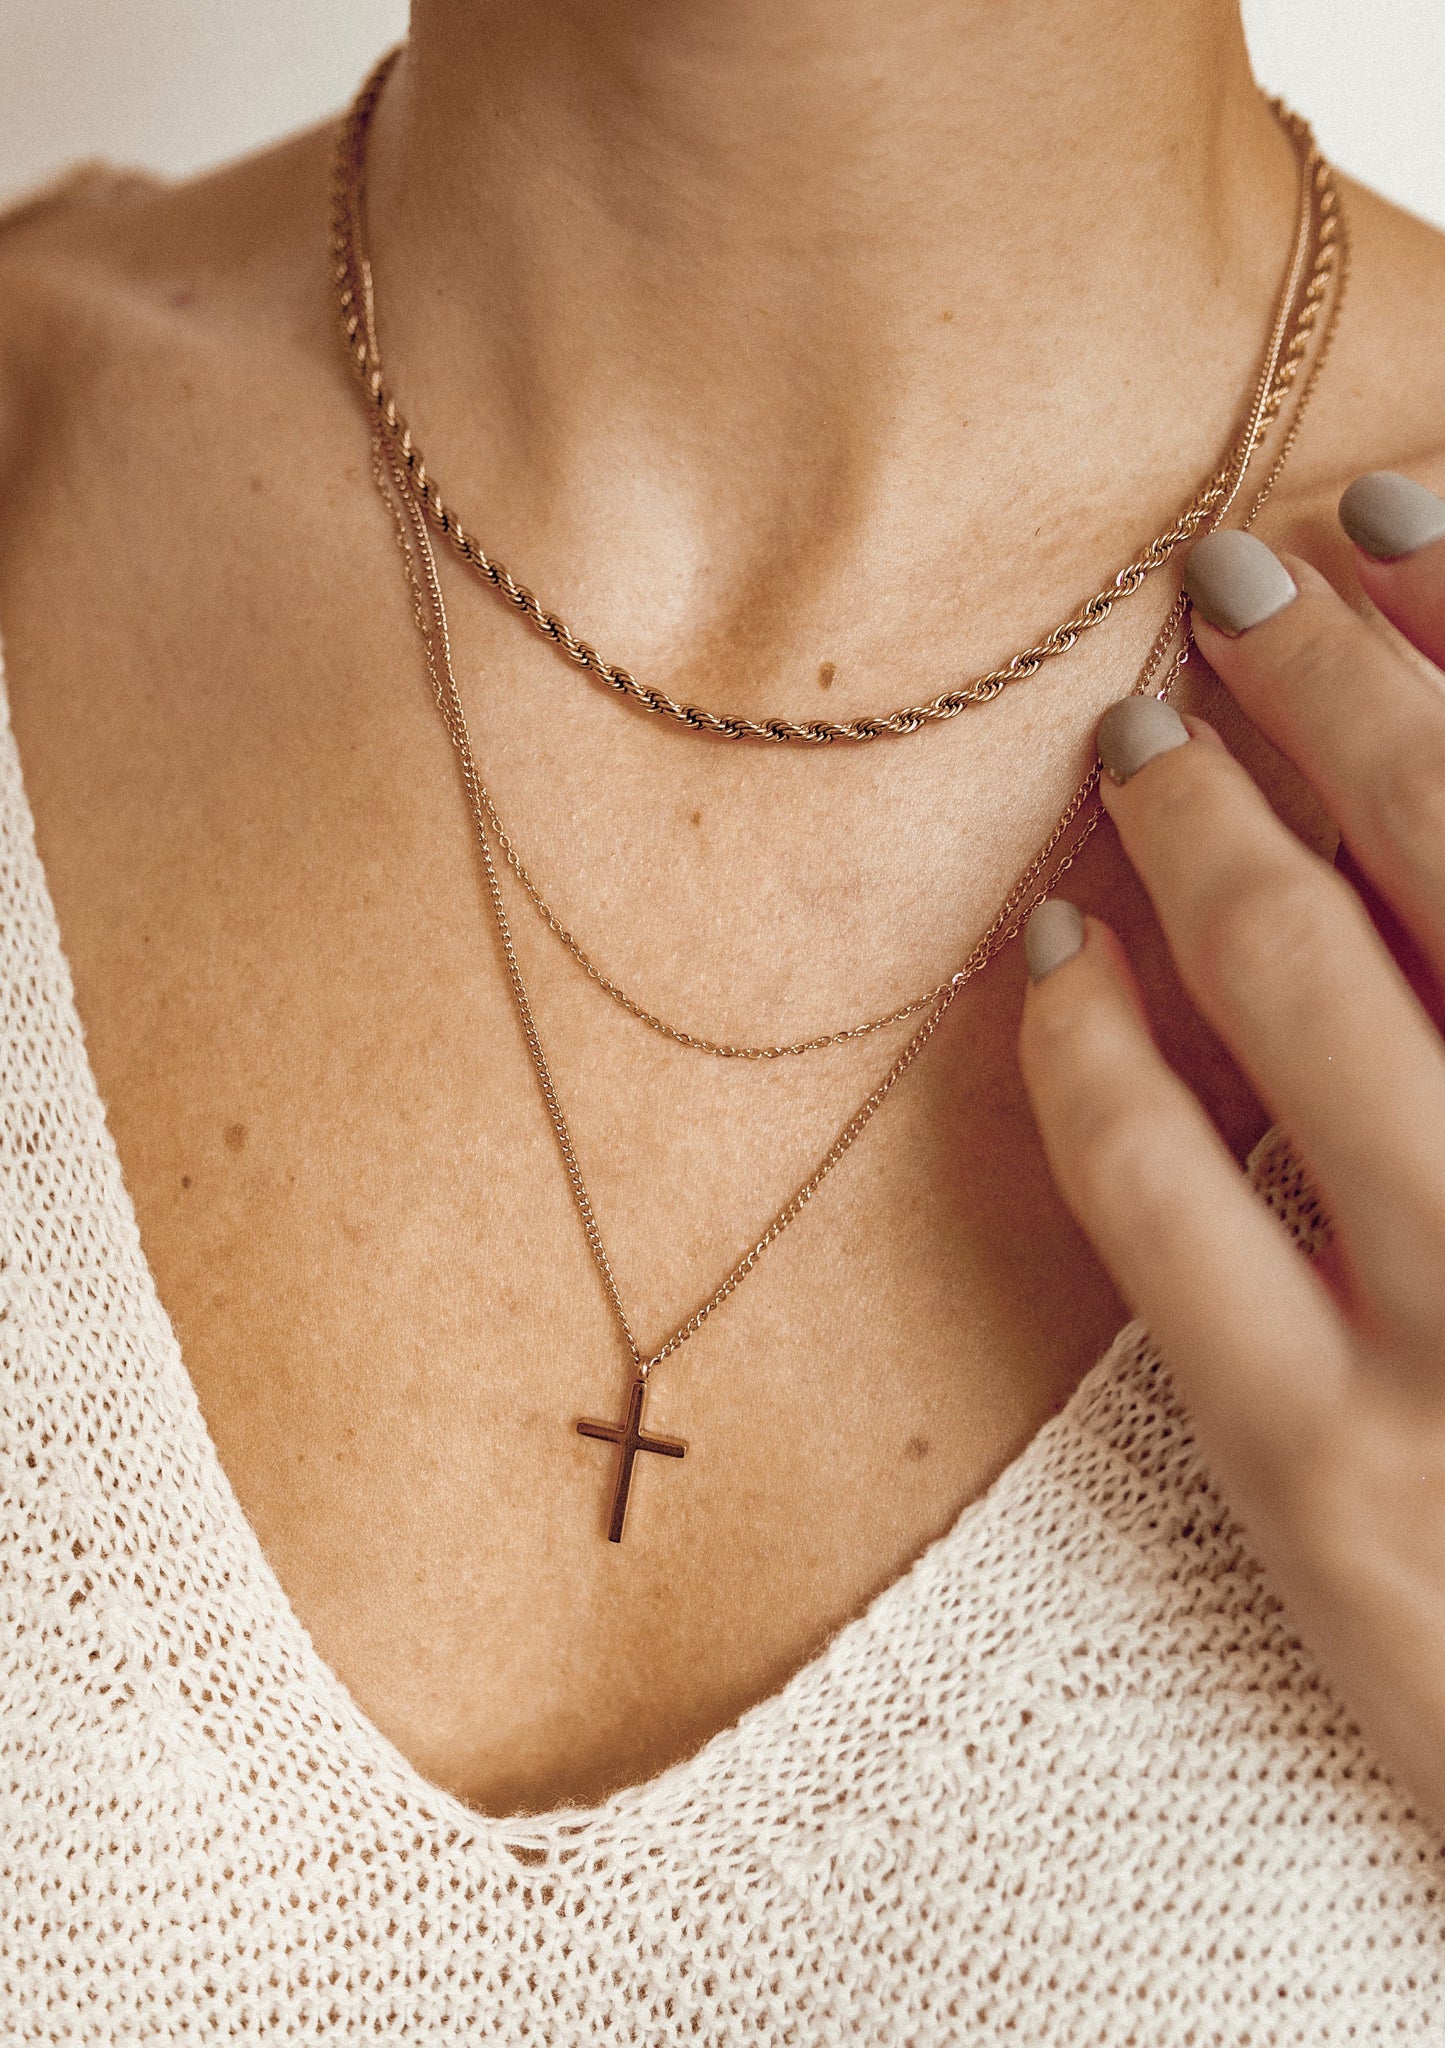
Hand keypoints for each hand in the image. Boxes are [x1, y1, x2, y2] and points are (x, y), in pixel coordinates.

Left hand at [1017, 473, 1444, 1832]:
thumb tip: (1406, 775)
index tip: (1384, 513)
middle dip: (1341, 680)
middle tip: (1238, 581)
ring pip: (1298, 985)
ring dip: (1206, 822)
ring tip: (1148, 733)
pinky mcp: (1324, 1482)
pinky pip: (1157, 1199)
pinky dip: (1087, 1045)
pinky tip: (1054, 951)